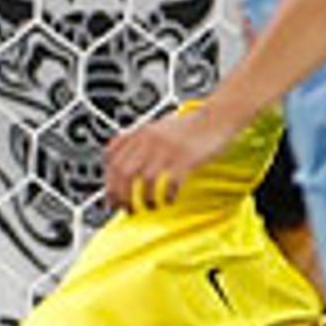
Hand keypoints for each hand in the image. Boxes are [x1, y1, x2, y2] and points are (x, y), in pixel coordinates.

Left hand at [101, 101, 246, 213]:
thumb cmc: (191, 127)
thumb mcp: (158, 128)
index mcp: (140, 132)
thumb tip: (123, 167)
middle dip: (121, 196)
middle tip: (126, 208)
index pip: (112, 159)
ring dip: (144, 200)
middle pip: (123, 173)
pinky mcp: (185, 159)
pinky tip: (169, 200)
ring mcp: (167, 149)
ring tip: (149, 207)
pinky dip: (166, 197)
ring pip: (144, 181)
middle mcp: (150, 140)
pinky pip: (169, 184)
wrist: (217, 117)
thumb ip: (139, 143)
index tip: (110, 197)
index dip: (108, 182)